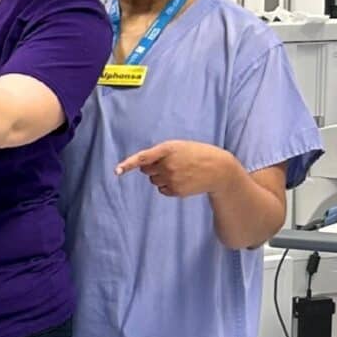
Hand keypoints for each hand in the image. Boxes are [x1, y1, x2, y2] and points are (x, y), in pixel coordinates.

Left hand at [118, 140, 239, 198]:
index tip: (117, 171)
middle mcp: (168, 165)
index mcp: (168, 149)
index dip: (128, 164)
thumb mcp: (179, 146)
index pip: (143, 157)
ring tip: (180, 172)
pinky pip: (162, 190)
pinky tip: (182, 180)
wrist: (219, 169)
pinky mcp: (176, 191)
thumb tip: (142, 167)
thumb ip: (160, 153)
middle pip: (147, 170)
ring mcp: (172, 179)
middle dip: (154, 167)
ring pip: (154, 181)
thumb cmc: (197, 154)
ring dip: (161, 177)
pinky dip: (168, 186)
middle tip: (171, 163)